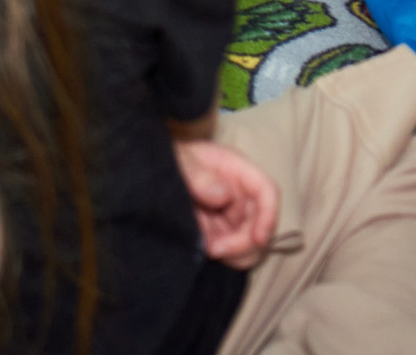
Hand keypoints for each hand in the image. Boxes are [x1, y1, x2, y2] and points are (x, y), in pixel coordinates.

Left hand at [175, 138, 281, 268]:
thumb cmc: (166, 160)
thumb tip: (222, 196)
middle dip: (244, 242)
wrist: (146, 175)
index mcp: (235, 169)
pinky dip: (222, 255)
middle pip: (261, 225)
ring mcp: (230, 215)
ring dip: (234, 252)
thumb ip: (197, 174)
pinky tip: (202, 248)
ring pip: (251, 244)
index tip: (259, 239)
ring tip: (207, 248)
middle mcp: (239, 194)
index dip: (269, 216)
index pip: (267, 191)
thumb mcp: (178, 160)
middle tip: (215, 249)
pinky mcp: (219, 233)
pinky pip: (232, 251)